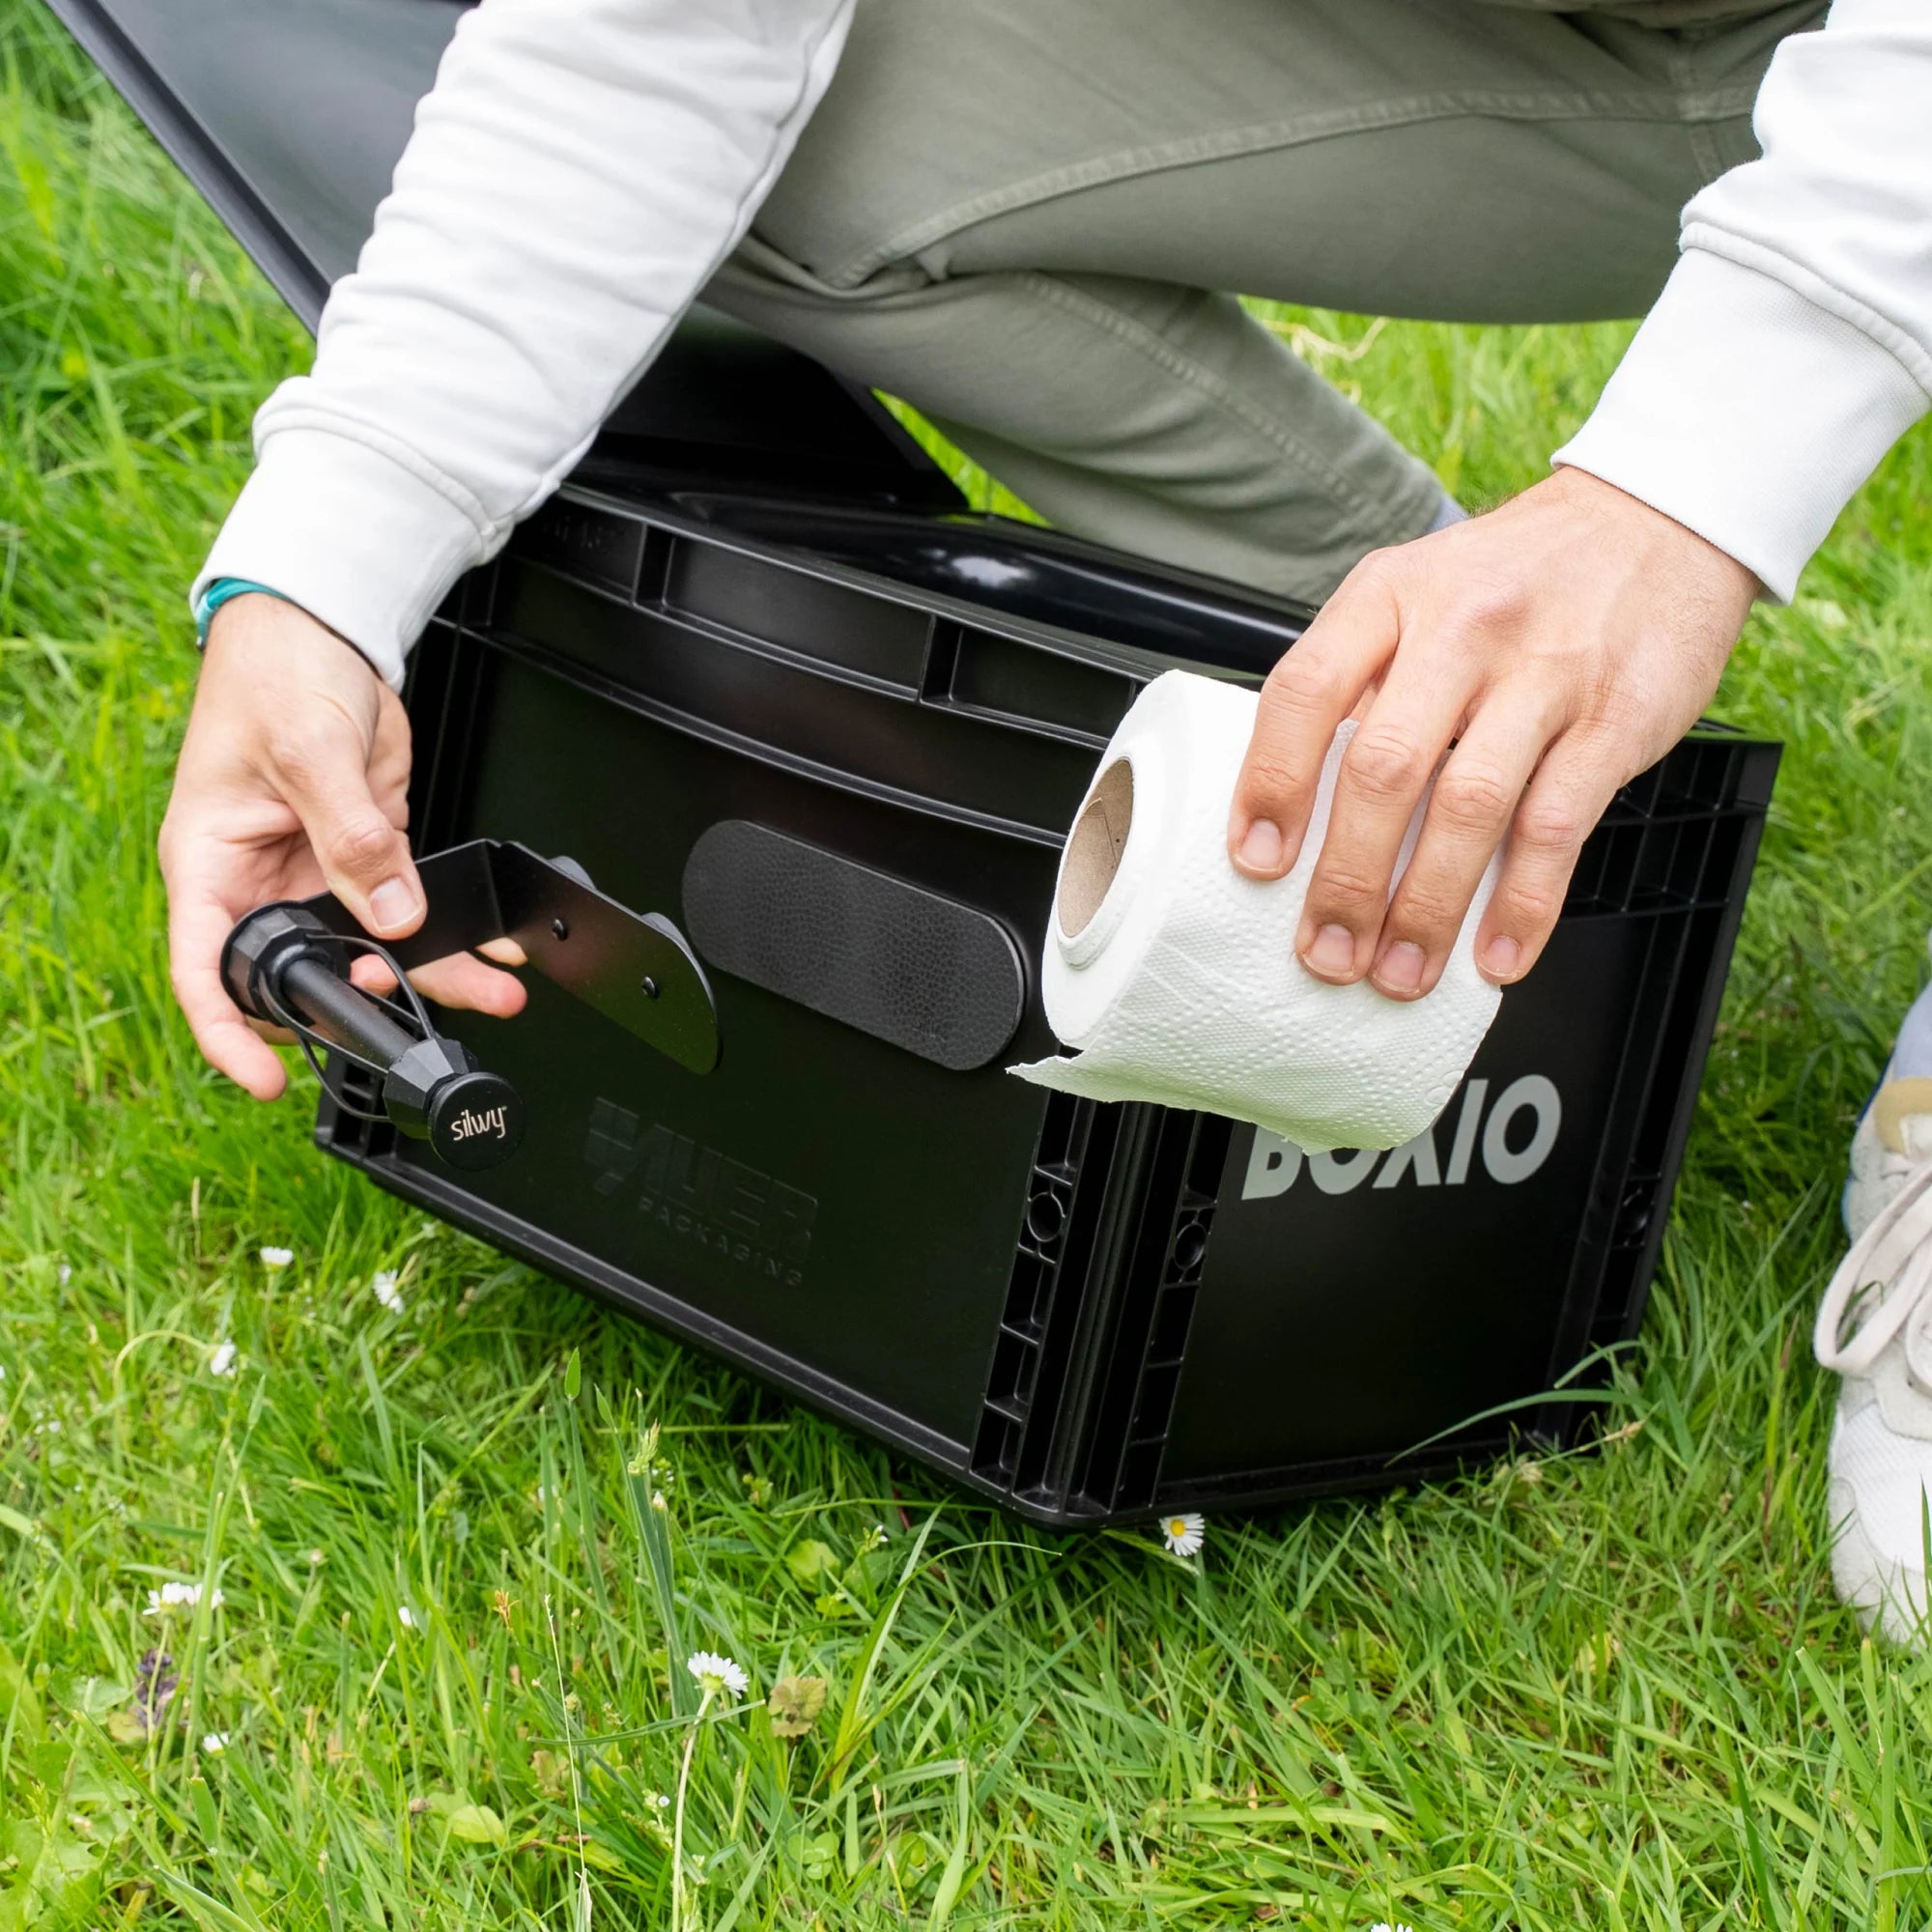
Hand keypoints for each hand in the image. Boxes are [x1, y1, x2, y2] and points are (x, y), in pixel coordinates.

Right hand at [159, 594, 525, 1098]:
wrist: (319, 632)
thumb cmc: (275, 676)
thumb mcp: (307, 753)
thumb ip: (351, 838)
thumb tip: (390, 912)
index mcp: (209, 866)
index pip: (208, 972)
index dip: (232, 1035)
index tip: (270, 1077)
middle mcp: (260, 881)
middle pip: (304, 972)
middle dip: (363, 1003)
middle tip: (416, 1018)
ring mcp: (318, 873)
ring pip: (371, 948)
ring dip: (432, 974)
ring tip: (496, 992)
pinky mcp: (368, 854)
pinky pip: (409, 909)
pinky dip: (452, 931)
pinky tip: (494, 949)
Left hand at [1226, 468, 1758, 998]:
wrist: (1656, 520)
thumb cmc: (1514, 577)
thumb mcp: (1418, 593)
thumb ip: (1362, 679)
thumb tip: (1292, 804)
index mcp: (1389, 596)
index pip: (1306, 691)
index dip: (1272, 783)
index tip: (1254, 861)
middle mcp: (1461, 628)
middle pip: (1385, 767)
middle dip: (1347, 877)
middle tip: (1325, 950)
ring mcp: (1543, 673)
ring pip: (1469, 806)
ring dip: (1426, 907)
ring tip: (1397, 973)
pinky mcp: (1615, 718)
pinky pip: (1558, 826)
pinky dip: (1523, 903)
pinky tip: (1495, 954)